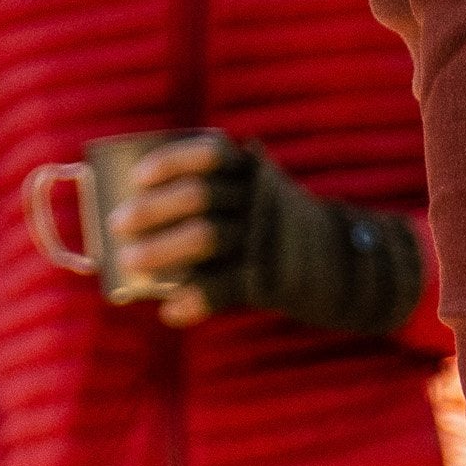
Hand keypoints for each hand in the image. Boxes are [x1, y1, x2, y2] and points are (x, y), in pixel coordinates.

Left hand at [121, 138, 424, 338]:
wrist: (347, 267)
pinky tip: (171, 312)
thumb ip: (224, 190)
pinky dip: (194, 299)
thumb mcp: (263, 193)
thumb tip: (149, 210)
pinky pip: (223, 287)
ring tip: (131, 264)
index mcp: (253, 171)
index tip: (139, 177)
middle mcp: (258, 199)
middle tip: (118, 225)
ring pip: (204, 238)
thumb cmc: (285, 231)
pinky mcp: (270, 278)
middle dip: (152, 211)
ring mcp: (265, 238)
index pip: (208, 153)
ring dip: (162, 252)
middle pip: (198, 197)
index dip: (169, 163)